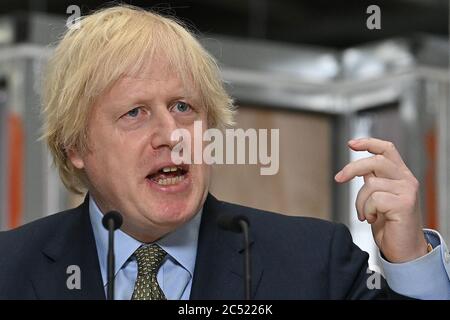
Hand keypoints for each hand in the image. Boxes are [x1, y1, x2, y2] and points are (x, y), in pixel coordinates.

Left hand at [335, 137, 427, 262]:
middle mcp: (406, 180)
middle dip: (352, 168)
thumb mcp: (379, 198)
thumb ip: (374, 181)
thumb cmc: (389, 225)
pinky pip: (374, 199)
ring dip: (360, 202)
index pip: (387, 150)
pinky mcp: (405, 203)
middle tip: (339, 179)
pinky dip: (366, 210)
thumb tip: (359, 169)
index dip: (369, 143)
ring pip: (371, 184)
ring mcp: (407, 191)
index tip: (351, 144)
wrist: (404, 250)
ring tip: (365, 214)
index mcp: (400, 175)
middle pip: (375, 161)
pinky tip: (372, 220)